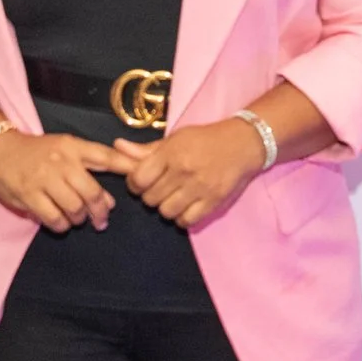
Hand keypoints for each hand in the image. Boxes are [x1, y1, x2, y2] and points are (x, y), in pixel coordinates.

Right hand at [0, 131, 122, 232]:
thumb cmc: (37, 153)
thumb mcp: (64, 150)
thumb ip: (88, 170)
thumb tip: (110, 201)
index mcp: (72, 146)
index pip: (106, 156)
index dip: (126, 168)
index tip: (142, 179)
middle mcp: (60, 161)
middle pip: (92, 192)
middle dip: (100, 210)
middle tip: (101, 220)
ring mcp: (44, 178)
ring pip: (74, 207)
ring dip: (80, 219)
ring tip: (78, 219)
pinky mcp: (29, 195)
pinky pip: (54, 218)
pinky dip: (62, 225)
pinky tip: (61, 222)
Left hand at [113, 120, 264, 229]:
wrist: (244, 144)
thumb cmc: (206, 139)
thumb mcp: (176, 138)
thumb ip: (146, 149)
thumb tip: (117, 147)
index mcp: (171, 152)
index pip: (138, 179)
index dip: (135, 184)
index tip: (142, 182)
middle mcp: (184, 171)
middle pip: (150, 198)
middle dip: (150, 196)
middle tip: (160, 189)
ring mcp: (199, 188)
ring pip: (166, 212)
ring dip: (166, 208)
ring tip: (173, 197)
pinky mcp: (214, 202)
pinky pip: (186, 221)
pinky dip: (182, 218)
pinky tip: (185, 207)